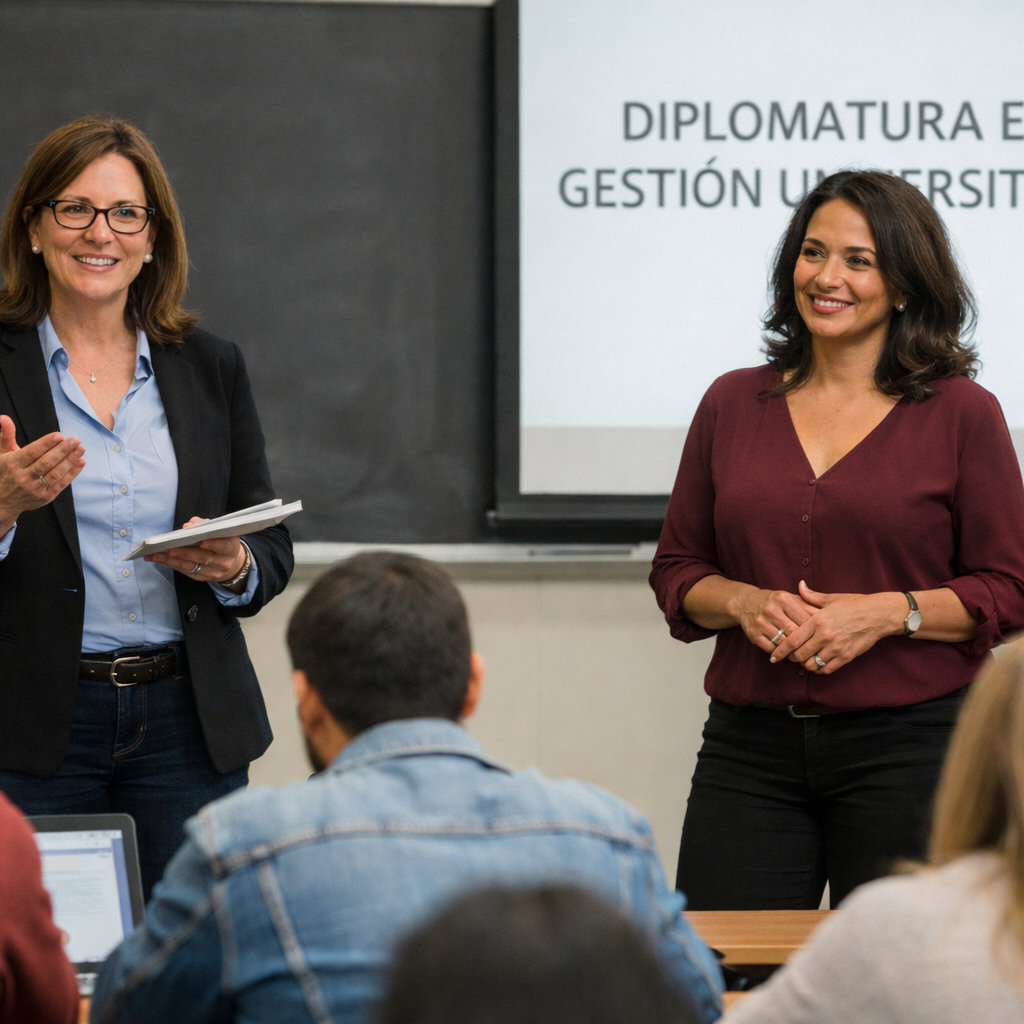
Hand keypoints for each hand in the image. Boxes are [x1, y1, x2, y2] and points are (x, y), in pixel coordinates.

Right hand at [0, 415, 84, 532]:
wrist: (2, 501)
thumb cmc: (4, 472)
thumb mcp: (2, 453)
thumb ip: (6, 435)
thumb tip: (4, 417)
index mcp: (12, 464)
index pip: (32, 452)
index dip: (46, 444)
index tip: (59, 435)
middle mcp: (23, 477)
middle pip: (46, 463)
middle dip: (62, 450)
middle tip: (75, 440)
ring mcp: (34, 488)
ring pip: (55, 473)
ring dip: (70, 461)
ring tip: (80, 449)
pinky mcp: (45, 497)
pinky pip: (61, 484)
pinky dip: (72, 473)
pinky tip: (80, 462)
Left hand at [144, 517, 246, 583]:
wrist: (229, 561)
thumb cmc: (221, 540)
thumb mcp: (219, 530)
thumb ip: (205, 524)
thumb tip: (188, 526)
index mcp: (231, 547)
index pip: (223, 546)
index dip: (213, 544)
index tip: (201, 541)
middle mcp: (224, 562)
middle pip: (203, 557)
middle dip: (184, 553)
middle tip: (169, 548)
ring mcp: (213, 572)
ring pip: (191, 566)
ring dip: (171, 560)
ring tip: (155, 554)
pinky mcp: (202, 578)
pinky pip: (185, 571)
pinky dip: (171, 564)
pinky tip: (159, 559)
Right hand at [731, 585, 817, 654]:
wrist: (745, 602)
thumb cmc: (773, 601)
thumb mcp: (790, 598)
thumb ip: (807, 605)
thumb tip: (826, 615)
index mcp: (783, 599)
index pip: (804, 619)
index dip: (814, 630)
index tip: (820, 637)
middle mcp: (771, 610)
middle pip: (795, 633)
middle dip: (804, 642)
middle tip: (813, 649)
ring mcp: (761, 622)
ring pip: (783, 643)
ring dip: (793, 650)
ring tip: (801, 653)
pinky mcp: (753, 634)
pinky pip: (771, 648)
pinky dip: (779, 652)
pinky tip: (785, 652)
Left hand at [770, 580, 904, 673]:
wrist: (879, 614)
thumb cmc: (854, 604)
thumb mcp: (831, 598)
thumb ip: (811, 596)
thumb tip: (799, 585)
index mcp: (818, 621)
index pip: (792, 640)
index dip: (780, 650)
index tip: (773, 656)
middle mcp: (825, 636)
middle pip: (799, 655)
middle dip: (791, 658)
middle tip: (789, 656)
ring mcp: (837, 648)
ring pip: (812, 664)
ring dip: (805, 664)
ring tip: (804, 659)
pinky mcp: (847, 656)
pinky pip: (827, 669)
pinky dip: (819, 669)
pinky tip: (817, 663)